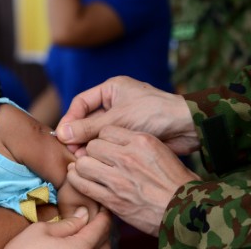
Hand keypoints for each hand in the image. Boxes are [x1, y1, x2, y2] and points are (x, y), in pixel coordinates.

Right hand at [4, 207, 111, 248]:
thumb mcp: (40, 230)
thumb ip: (66, 223)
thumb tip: (84, 214)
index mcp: (80, 247)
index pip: (102, 227)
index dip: (105, 213)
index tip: (104, 202)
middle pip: (107, 243)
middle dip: (105, 228)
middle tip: (99, 214)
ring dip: (100, 241)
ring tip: (91, 228)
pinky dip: (93, 248)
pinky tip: (83, 242)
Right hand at [56, 76, 199, 155]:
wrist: (188, 127)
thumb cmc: (155, 113)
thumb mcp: (117, 119)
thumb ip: (89, 127)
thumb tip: (63, 134)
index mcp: (111, 89)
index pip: (81, 103)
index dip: (70, 119)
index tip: (62, 135)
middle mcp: (115, 102)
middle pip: (87, 118)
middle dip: (78, 134)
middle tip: (71, 151)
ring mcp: (122, 119)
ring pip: (97, 132)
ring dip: (88, 144)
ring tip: (82, 158)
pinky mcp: (130, 134)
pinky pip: (109, 142)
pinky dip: (101, 150)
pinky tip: (96, 161)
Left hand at [67, 126, 200, 235]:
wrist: (185, 209)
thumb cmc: (176, 180)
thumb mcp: (160, 151)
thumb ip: (136, 143)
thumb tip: (114, 140)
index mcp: (141, 141)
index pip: (106, 130)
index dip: (103, 139)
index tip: (104, 147)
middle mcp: (127, 157)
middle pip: (92, 146)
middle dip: (92, 152)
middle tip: (96, 160)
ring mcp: (118, 179)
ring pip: (83, 163)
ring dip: (82, 166)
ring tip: (87, 169)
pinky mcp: (112, 198)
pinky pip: (82, 184)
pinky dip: (77, 180)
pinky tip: (80, 179)